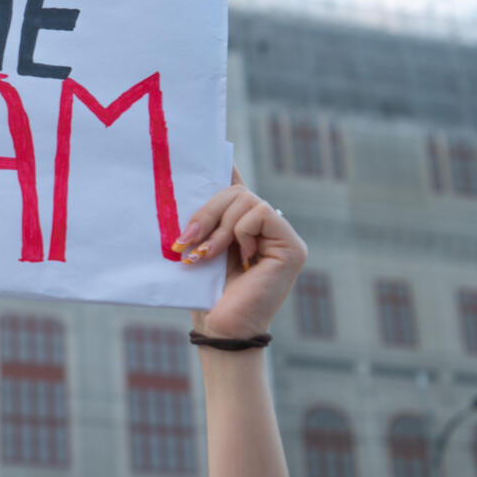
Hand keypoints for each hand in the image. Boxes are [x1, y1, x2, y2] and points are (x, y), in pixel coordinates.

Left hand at [180, 167, 306, 338]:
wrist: (220, 330)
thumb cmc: (204, 295)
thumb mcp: (198, 248)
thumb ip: (202, 220)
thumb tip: (191, 183)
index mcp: (243, 227)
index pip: (235, 187)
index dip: (224, 168)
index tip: (212, 146)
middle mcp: (267, 228)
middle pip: (236, 192)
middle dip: (206, 211)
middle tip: (184, 240)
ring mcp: (282, 237)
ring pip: (247, 200)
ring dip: (218, 226)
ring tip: (203, 256)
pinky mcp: (292, 246)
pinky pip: (260, 212)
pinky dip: (239, 231)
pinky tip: (237, 257)